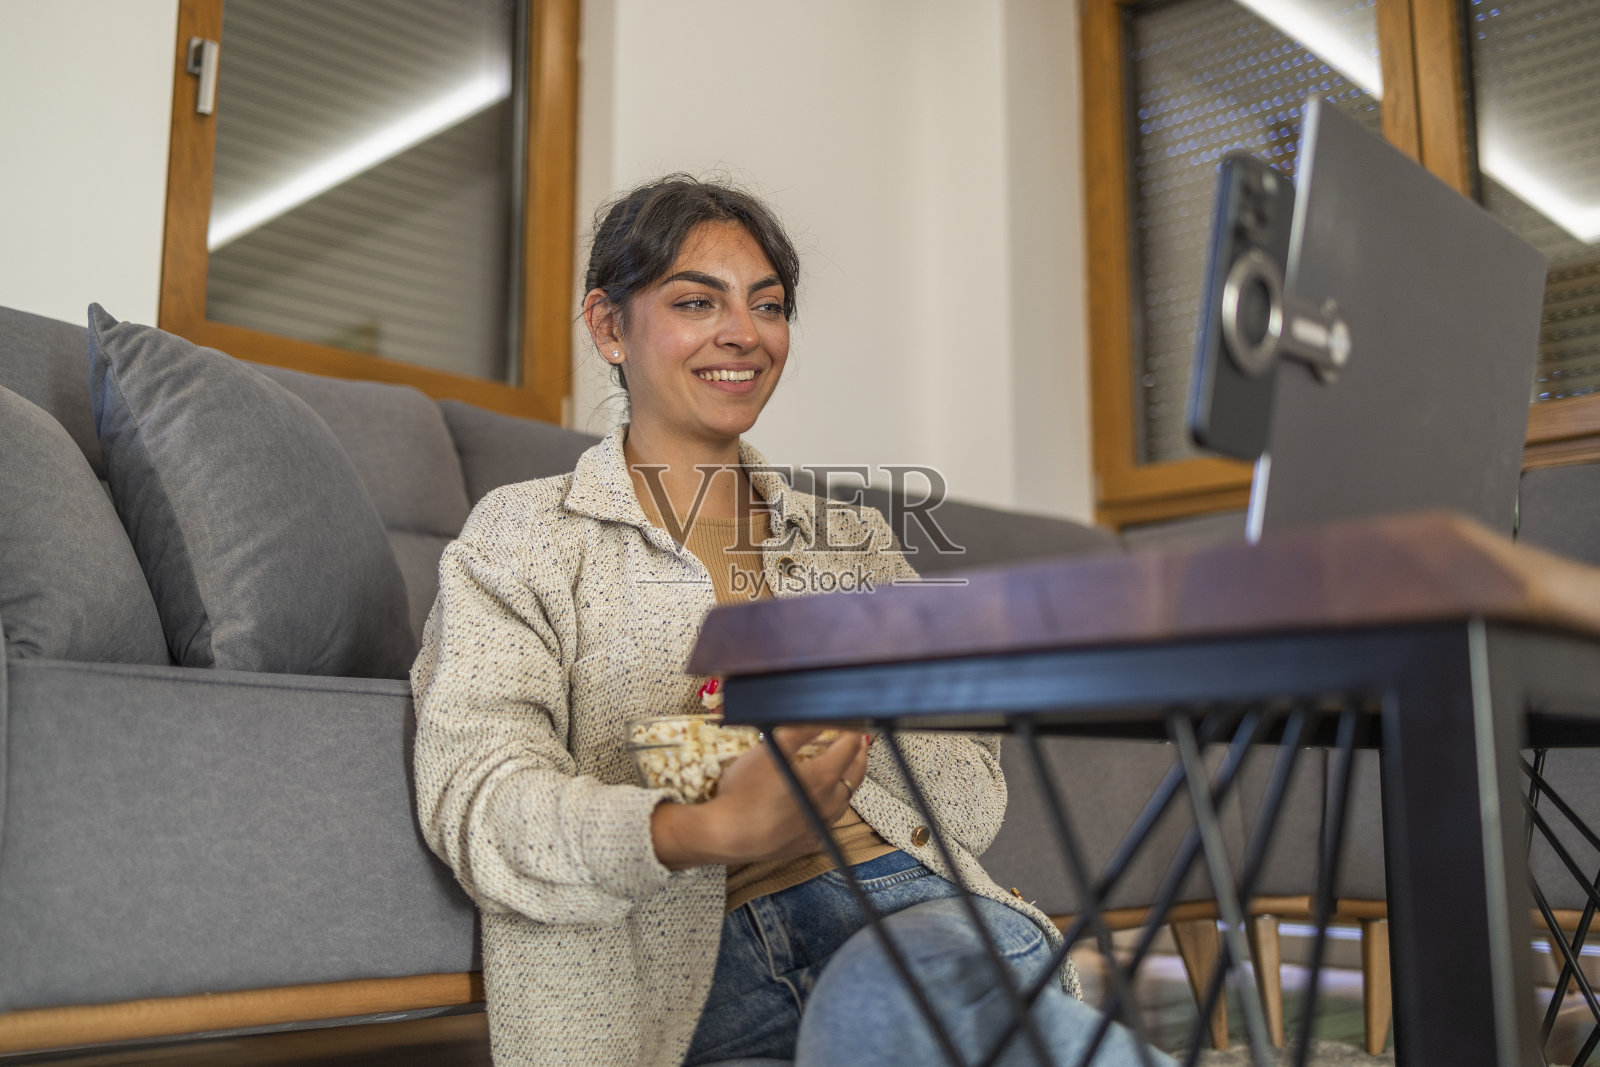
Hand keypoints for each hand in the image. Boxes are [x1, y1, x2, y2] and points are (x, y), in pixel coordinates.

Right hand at [650, 726, 868, 869]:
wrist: (726, 835)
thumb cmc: (744, 790)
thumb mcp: (770, 749)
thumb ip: (800, 730)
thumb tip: (822, 718)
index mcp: (823, 777)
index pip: (849, 748)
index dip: (851, 732)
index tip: (852, 723)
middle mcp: (829, 804)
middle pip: (855, 775)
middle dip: (858, 755)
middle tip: (858, 741)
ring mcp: (821, 826)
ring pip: (845, 799)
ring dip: (847, 780)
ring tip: (842, 767)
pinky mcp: (810, 842)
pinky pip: (829, 819)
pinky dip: (831, 804)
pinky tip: (821, 798)